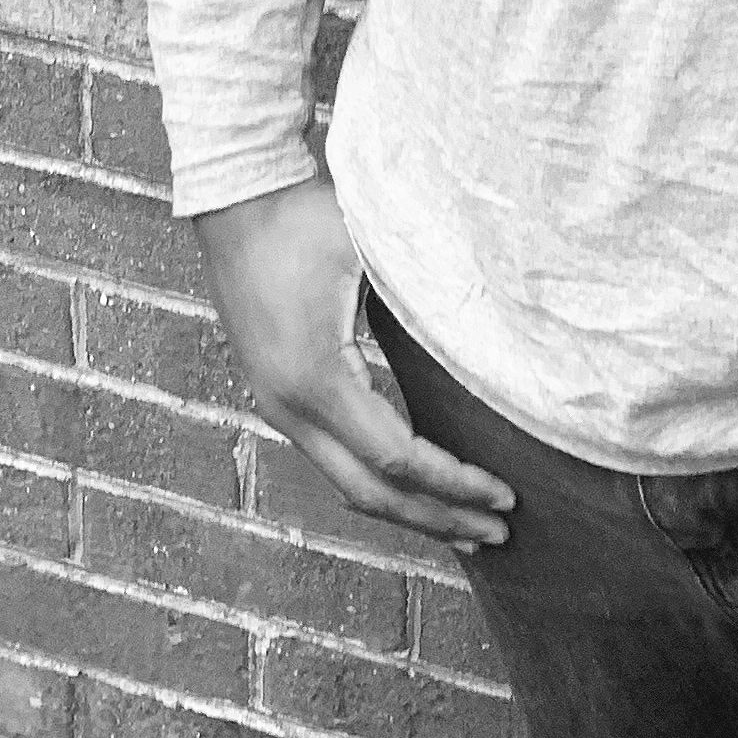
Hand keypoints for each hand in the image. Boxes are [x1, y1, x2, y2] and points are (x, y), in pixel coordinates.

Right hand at [189, 175, 515, 554]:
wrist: (233, 201)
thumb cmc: (303, 218)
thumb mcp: (371, 251)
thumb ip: (428, 295)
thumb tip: (499, 330)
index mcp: (316, 379)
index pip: (397, 458)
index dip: (454, 484)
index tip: (504, 497)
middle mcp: (291, 408)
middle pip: (372, 495)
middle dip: (438, 520)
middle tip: (498, 535)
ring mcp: (278, 407)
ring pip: (348, 486)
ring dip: (409, 510)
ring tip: (463, 525)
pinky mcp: (278, 396)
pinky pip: (334, 460)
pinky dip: (380, 482)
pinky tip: (414, 482)